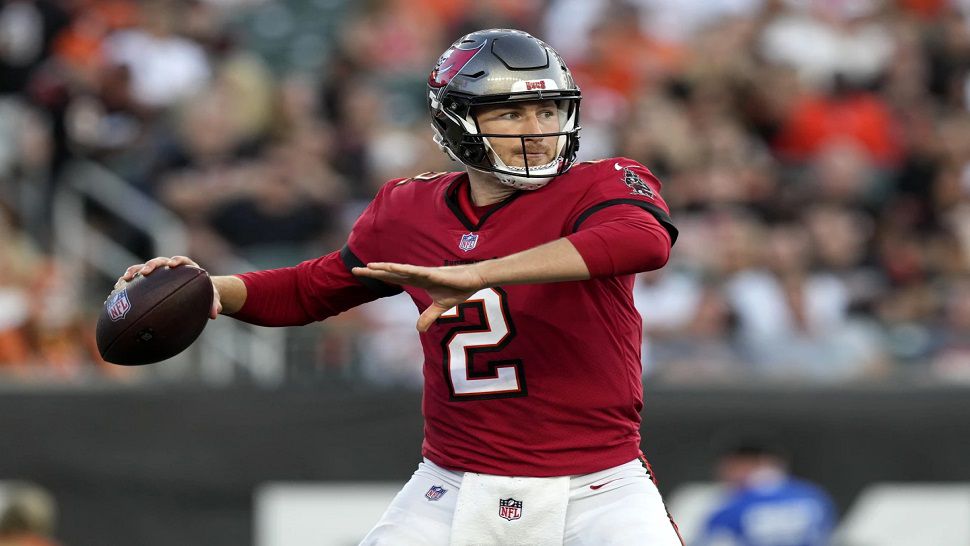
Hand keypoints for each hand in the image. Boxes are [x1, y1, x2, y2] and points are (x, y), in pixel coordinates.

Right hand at [115, 256, 222, 318]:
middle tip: (145, 272)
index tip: (173, 265)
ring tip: (124, 280)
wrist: (195, 291)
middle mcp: (169, 267)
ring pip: (142, 268)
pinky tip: (116, 291)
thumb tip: (215, 314)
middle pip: (159, 262)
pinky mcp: (147, 280)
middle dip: (151, 265)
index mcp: (187, 267)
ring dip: (133, 272)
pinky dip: (126, 284)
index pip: (182, 260)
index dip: (177, 261)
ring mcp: (157, 273)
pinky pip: (135, 280)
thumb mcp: (212, 298)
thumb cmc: (205, 293)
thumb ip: (214, 304)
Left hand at [352, 262, 486, 331]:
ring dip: (384, 268)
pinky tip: (391, 268)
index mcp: (417, 281)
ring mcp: (424, 273)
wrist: (475, 280)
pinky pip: (414, 271)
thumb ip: (429, 316)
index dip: (378, 277)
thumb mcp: (441, 307)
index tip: (362, 274)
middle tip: (354, 270)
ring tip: (368, 267)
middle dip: (373, 272)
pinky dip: (402, 269)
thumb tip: (419, 329)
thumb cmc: (458, 289)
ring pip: (400, 270)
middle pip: (391, 273)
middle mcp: (417, 274)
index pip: (393, 279)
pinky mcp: (433, 273)